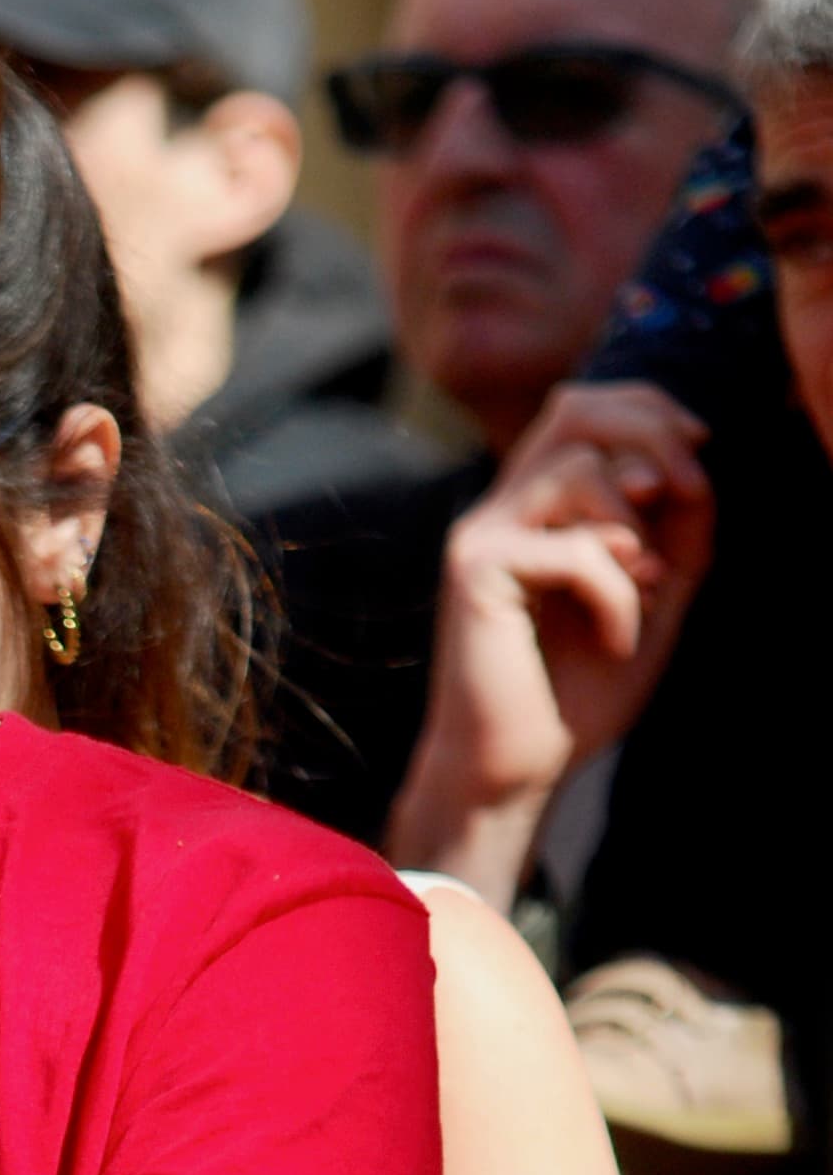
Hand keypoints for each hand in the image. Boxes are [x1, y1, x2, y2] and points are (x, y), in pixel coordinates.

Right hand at [391, 385, 712, 896]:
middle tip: (690, 493)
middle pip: (574, 410)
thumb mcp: (653, 596)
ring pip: (578, 471)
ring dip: (638, 532)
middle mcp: (502, 508)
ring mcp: (482, 534)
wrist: (519, 766)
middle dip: (651, 435)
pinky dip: (616, 593)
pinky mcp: (475, 570)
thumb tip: (686, 470)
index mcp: (536, 506)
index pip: (582, 408)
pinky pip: (574, 548)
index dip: (648, 409)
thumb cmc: (576, 690)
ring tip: (648, 591)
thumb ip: (674, 531)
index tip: (699, 450)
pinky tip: (616, 638)